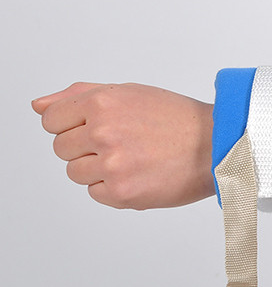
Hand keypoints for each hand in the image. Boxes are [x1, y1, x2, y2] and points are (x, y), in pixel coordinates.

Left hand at [31, 82, 214, 209]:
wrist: (216, 145)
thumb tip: (39, 106)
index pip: (52, 120)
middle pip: (62, 149)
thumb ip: (79, 95)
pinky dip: (113, 188)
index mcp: (102, 104)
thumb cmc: (178, 119)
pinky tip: (137, 174)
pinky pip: (96, 194)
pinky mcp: (124, 194)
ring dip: (98, 169)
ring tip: (131, 160)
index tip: (94, 129)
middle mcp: (103, 133)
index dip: (72, 125)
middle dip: (86, 147)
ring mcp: (113, 166)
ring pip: (76, 173)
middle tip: (121, 144)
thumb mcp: (130, 93)